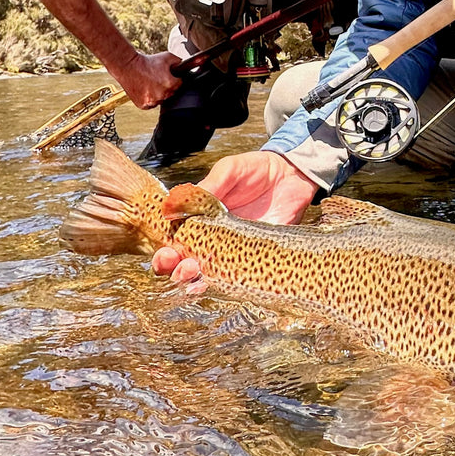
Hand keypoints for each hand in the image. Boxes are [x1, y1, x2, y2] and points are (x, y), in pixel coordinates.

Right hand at [118, 50, 182, 109]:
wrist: (128, 66)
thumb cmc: (147, 61)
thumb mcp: (167, 57)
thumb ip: (180, 62)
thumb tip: (186, 66)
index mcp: (170, 84)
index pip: (179, 85)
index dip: (174, 79)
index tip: (168, 76)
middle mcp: (162, 95)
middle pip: (170, 93)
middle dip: (167, 87)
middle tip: (158, 79)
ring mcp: (152, 101)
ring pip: (160, 100)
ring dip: (158, 94)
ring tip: (150, 83)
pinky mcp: (143, 105)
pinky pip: (151, 104)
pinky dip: (149, 98)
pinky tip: (145, 89)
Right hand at [151, 150, 317, 282]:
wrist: (290, 174)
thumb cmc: (254, 170)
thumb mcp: (228, 171)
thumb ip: (206, 187)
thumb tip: (171, 206)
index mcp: (199, 219)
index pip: (173, 241)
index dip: (163, 252)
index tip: (163, 252)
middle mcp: (212, 240)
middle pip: (184, 264)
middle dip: (173, 269)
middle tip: (176, 264)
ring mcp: (232, 252)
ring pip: (206, 276)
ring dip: (193, 280)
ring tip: (192, 272)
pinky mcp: (255, 259)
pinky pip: (236, 278)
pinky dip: (223, 285)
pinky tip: (213, 284)